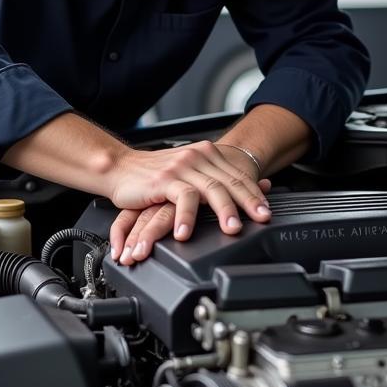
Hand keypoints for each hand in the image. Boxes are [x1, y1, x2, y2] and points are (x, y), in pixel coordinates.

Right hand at [108, 141, 271, 263]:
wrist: (120, 168)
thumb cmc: (156, 175)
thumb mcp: (190, 173)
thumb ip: (215, 179)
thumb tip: (252, 186)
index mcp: (207, 154)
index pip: (238, 175)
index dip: (255, 194)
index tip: (267, 211)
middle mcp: (198, 157)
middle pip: (230, 181)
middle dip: (249, 202)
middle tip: (261, 219)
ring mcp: (181, 167)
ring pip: (211, 189)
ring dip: (224, 211)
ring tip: (232, 229)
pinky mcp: (164, 180)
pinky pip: (182, 198)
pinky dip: (187, 217)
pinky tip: (189, 232)